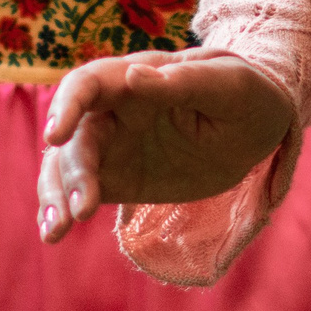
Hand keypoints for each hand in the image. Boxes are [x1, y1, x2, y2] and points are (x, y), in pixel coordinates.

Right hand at [35, 48, 295, 240]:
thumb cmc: (243, 93)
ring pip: (67, 167)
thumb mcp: (227, 85)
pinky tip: (54, 234)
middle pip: (74, 136)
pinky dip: (63, 211)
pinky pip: (80, 192)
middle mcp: (113, 110)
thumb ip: (183, 82)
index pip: (87, 84)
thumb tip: (133, 76)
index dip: (66, 106)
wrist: (256, 127)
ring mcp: (112, 145)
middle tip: (83, 208)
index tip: (56, 136)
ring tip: (57, 233)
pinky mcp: (118, 178)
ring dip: (57, 197)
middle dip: (71, 171)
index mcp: (135, 77)